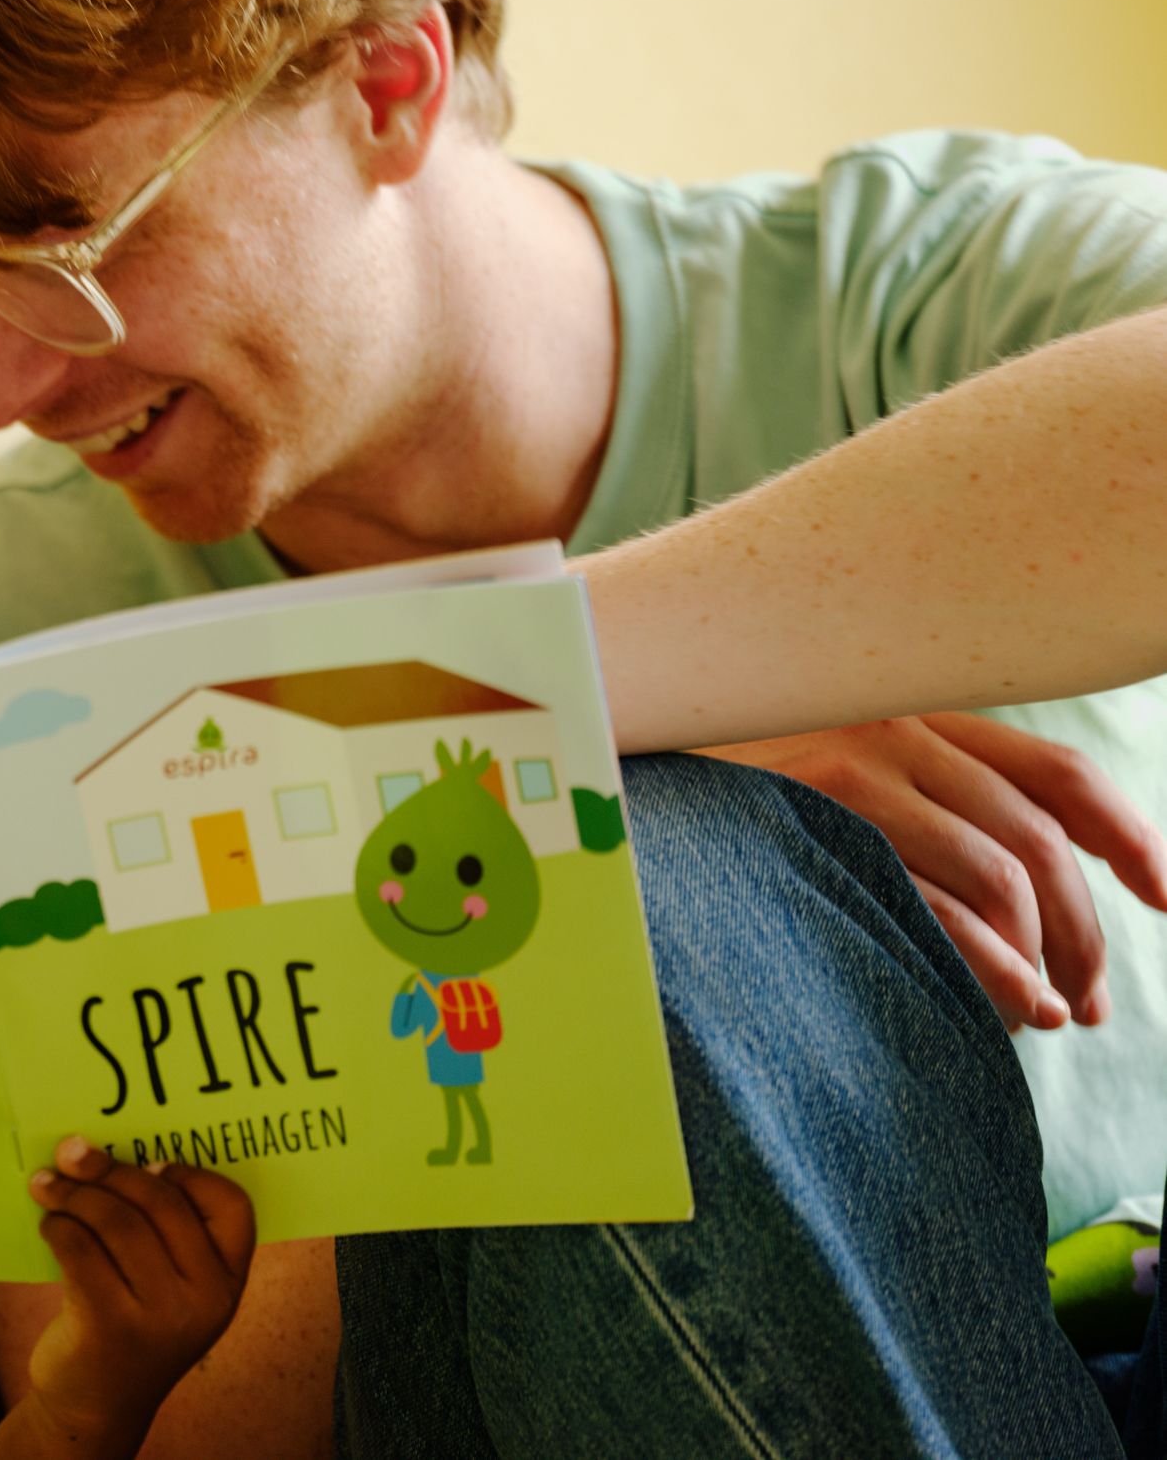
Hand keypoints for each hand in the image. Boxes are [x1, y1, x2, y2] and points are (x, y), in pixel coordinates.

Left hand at [16, 1138, 255, 1455]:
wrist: (96, 1404)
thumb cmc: (129, 1321)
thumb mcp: (165, 1283)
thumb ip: (158, 1228)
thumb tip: (99, 1148)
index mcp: (228, 1280)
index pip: (232, 1204)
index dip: (190, 1174)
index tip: (147, 1162)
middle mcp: (206, 1299)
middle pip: (161, 1201)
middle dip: (109, 1170)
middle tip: (71, 1152)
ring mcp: (161, 1316)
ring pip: (116, 1221)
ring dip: (74, 1193)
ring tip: (46, 1185)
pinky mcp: (111, 1326)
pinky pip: (80, 1249)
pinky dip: (58, 1226)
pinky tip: (49, 1224)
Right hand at [698, 715, 1166, 1030]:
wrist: (616, 764)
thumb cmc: (727, 790)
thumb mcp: (832, 775)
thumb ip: (922, 808)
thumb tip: (1031, 911)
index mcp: (917, 715)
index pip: (1056, 772)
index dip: (1128, 836)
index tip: (1166, 898)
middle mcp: (897, 730)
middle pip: (1039, 837)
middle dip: (1085, 931)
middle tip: (1090, 1000)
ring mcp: (854, 771)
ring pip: (1004, 872)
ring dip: (1046, 957)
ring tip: (1049, 1014)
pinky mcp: (816, 819)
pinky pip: (935, 901)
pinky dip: (991, 961)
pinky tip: (1010, 1002)